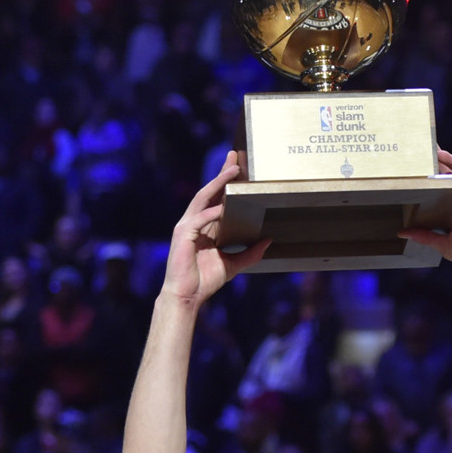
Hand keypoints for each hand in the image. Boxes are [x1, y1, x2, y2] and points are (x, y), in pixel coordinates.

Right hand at [162, 150, 270, 306]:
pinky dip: (211, 212)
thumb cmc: (205, 280)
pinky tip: (222, 207)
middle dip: (222, 173)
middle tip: (234, 156)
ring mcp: (187, 226)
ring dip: (217, 183)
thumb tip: (268, 241)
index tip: (238, 166)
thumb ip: (250, 253)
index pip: (217, 199)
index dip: (226, 182)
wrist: (188, 296)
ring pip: (203, 198)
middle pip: (210, 192)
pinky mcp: (183, 235)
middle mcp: (195, 222)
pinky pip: (199, 219)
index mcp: (206, 227)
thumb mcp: (233, 264)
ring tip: (232, 171)